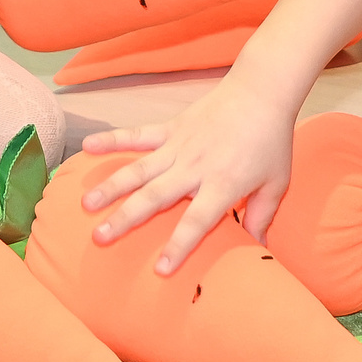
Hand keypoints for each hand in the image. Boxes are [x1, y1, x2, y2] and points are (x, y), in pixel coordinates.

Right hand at [76, 71, 302, 273]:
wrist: (262, 91)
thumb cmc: (271, 140)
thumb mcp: (276, 184)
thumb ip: (262, 217)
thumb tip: (257, 250)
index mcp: (222, 184)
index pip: (197, 222)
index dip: (179, 246)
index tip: (160, 270)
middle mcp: (195, 167)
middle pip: (155, 197)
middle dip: (126, 219)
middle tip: (99, 238)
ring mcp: (180, 146)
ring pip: (139, 169)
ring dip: (111, 186)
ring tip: (86, 204)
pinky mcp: (172, 127)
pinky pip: (138, 135)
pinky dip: (113, 139)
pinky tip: (88, 146)